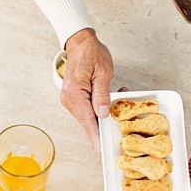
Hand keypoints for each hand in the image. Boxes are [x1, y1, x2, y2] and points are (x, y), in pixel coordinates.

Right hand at [61, 28, 113, 145]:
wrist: (80, 41)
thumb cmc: (90, 52)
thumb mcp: (103, 73)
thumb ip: (102, 95)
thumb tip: (103, 114)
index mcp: (75, 94)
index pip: (87, 121)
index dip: (96, 136)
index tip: (102, 149)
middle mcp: (69, 99)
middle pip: (88, 120)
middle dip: (105, 121)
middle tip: (121, 117)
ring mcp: (70, 98)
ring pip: (88, 114)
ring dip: (103, 111)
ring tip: (118, 97)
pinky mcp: (74, 96)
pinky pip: (87, 107)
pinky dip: (98, 106)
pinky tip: (109, 97)